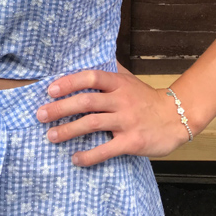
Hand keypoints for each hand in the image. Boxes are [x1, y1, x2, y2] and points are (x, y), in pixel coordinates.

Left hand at [35, 61, 191, 166]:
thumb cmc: (146, 99)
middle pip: (86, 101)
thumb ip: (110, 71)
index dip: (69, 82)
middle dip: (61, 108)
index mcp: (119, 83)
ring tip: (51, 136)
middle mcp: (121, 99)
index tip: (51, 90)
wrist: (175, 117)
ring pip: (92, 123)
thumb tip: (88, 57)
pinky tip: (75, 158)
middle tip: (40, 114)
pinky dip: (89, 155)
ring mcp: (126, 120)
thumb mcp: (129, 79)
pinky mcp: (132, 142)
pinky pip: (106, 149)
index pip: (91, 77)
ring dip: (68, 130)